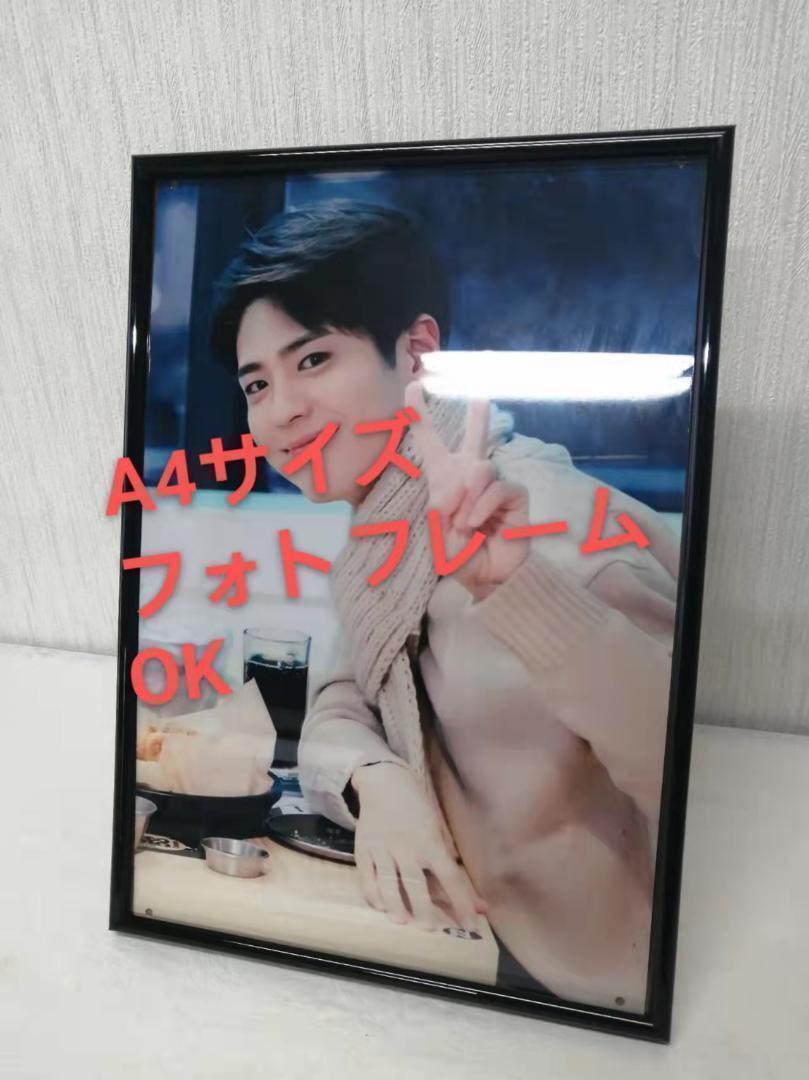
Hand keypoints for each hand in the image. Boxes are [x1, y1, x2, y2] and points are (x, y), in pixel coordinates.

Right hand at [351, 762, 486, 931]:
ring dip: (396, 907)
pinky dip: (373, 895)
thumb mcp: (440, 832)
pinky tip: (382, 906)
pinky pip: (366, 878)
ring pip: (388, 885)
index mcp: (430, 841)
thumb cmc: (417, 809)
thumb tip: (481, 904)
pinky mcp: (363, 849)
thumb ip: (455, 868)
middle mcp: (406, 847)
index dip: (462, 903)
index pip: (450, 877)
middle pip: (416, 886)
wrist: (385, 782)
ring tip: (403, 922)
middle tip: (429, 929)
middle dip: (424, 911)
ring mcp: (382, 848)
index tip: (471, 925)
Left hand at [406, 382, 529, 600]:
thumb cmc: (459, 555)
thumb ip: (444, 504)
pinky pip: (498, 489)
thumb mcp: (437, 532)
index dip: (419, 415)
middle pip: (476, 437)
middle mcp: (471, 477)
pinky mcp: (515, 497)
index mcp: (444, 479)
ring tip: (462, 523)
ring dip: (467, 498)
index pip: (430, 442)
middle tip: (480, 394)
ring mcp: (494, 485)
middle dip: (478, 415)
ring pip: (480, 469)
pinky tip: (475, 523)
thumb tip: (465, 483)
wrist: (484, 579)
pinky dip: (482, 506)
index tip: (412, 386)